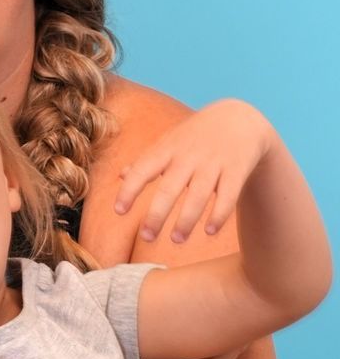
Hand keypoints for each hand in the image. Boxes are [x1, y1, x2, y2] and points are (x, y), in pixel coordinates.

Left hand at [115, 99, 274, 242]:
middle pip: (170, 188)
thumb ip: (147, 160)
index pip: (143, 169)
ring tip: (176, 240)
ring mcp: (214, 163)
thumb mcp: (170, 142)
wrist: (239, 119)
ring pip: (198, 195)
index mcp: (167, 149)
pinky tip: (209, 232)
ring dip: (186, 220)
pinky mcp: (236, 170)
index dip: (130, 190)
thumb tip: (121, 175)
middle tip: (146, 237)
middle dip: (156, 214)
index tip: (119, 211)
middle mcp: (189, 156)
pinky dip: (219, 215)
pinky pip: (228, 196)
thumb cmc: (196, 136)